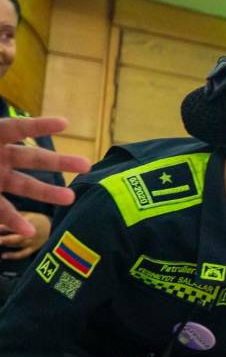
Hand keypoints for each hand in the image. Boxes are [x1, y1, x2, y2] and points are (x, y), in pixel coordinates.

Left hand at [0, 116, 85, 233]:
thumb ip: (0, 133)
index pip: (18, 128)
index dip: (40, 126)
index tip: (65, 124)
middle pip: (31, 157)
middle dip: (59, 161)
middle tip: (86, 165)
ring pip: (25, 185)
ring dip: (47, 192)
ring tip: (70, 199)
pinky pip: (2, 210)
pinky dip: (14, 221)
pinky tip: (28, 232)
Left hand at [0, 212, 51, 258]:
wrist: (54, 228)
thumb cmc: (36, 220)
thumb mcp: (27, 215)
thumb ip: (14, 217)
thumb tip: (1, 217)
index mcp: (29, 221)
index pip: (12, 224)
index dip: (1, 227)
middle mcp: (30, 232)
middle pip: (13, 236)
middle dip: (2, 238)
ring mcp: (32, 241)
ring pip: (16, 244)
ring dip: (5, 243)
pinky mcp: (34, 248)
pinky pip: (23, 254)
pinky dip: (13, 255)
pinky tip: (4, 255)